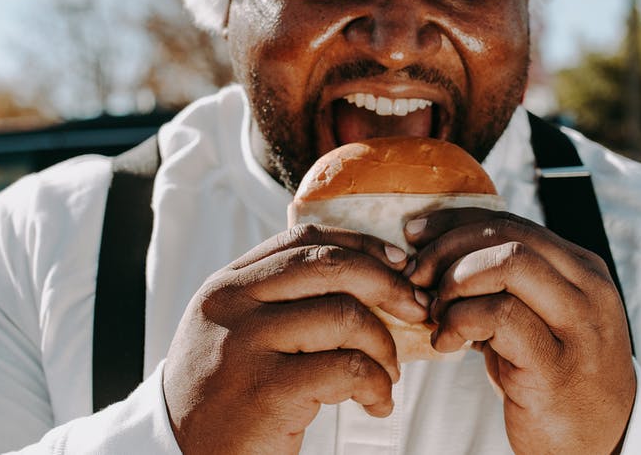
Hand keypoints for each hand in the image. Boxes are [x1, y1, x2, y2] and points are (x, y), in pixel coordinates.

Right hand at [162, 224, 428, 453]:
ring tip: (388, 375)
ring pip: (344, 315)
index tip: (399, 265)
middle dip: (389, 285)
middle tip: (417, 312)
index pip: (305, 238)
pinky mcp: (266, 391)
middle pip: (331, 265)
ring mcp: (246, 345)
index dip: (363, 245)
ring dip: (384, 346)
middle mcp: (232, 304)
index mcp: (228, 285)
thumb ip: (280, 301)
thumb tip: (370, 275)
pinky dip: (376, 385)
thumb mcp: (236, 334)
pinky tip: (376, 403)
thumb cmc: (222, 399)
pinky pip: (347, 369)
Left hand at [406, 208, 635, 454]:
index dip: (457, 222)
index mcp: (582, 269)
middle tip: (418, 276)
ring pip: (507, 266)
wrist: (600, 441)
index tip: (418, 234)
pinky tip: (445, 341)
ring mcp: (578, 326)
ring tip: (436, 312)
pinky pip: (500, 316)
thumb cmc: (558, 378)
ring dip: (455, 283)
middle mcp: (587, 289)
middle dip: (449, 249)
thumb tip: (437, 253)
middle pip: (508, 236)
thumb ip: (507, 285)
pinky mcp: (557, 365)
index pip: (513, 222)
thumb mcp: (539, 318)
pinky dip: (459, 321)